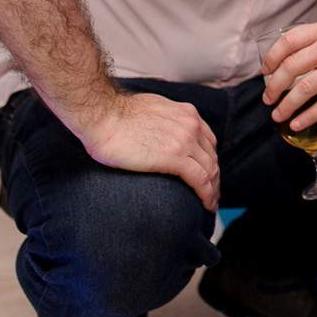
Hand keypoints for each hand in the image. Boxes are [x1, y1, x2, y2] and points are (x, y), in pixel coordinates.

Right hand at [81, 92, 219, 209]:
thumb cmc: (114, 115)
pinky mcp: (175, 157)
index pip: (208, 142)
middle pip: (212, 157)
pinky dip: (207, 194)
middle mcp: (191, 125)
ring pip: (210, 170)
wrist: (102, 114)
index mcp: (186, 114)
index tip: (208, 176)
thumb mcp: (151, 111)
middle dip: (215, 179)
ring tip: (211, 205)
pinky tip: (207, 206)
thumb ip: (163, 122)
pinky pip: (200, 179)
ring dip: (213, 190)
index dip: (210, 161)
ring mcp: (185, 140)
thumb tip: (159, 134)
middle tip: (212, 196)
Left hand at [261, 21, 316, 131]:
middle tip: (268, 98)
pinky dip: (307, 117)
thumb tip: (272, 72)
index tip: (265, 72)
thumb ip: (306, 48)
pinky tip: (296, 124)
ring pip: (305, 87)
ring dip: (287, 105)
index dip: (272, 58)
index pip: (289, 40)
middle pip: (293, 66)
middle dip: (275, 86)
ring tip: (278, 114)